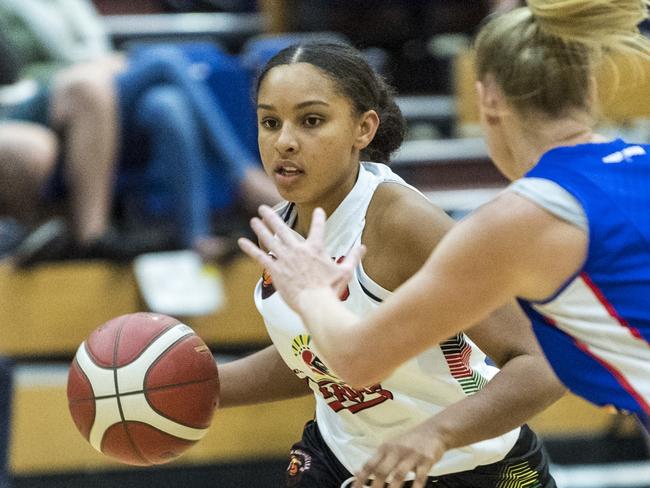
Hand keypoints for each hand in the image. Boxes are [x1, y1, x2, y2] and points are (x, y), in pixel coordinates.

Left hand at [238, 205, 364, 311]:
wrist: (315, 303)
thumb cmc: (331, 289)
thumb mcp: (346, 271)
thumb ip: (354, 257)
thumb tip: (364, 247)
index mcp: (316, 249)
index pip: (319, 228)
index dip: (319, 218)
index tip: (318, 211)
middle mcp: (298, 250)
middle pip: (283, 229)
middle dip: (272, 217)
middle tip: (263, 208)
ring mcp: (285, 259)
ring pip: (270, 239)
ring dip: (261, 228)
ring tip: (254, 219)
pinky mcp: (276, 270)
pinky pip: (261, 256)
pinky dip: (250, 248)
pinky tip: (241, 241)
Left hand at [353, 427, 447, 487]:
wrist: (434, 430)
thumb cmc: (410, 441)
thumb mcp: (390, 446)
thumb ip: (376, 460)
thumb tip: (358, 472)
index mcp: (385, 448)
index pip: (369, 464)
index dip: (360, 479)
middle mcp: (397, 450)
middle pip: (382, 471)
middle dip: (375, 487)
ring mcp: (412, 455)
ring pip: (399, 474)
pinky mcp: (426, 459)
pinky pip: (420, 476)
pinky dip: (415, 487)